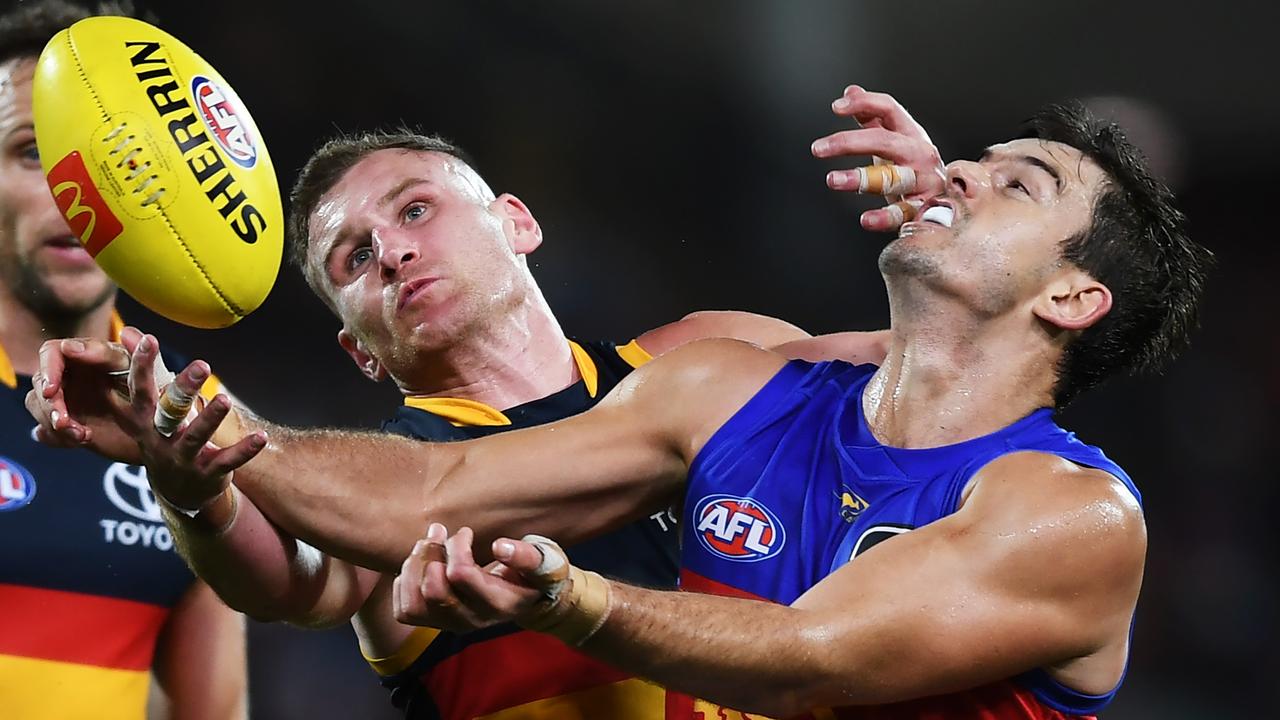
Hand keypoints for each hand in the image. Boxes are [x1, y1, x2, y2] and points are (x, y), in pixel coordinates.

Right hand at [24, 326, 165, 461]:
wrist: (164, 428)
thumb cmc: (156, 390)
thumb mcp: (144, 370)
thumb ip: (123, 353)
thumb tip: (95, 340)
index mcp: (88, 354)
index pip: (52, 352)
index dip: (48, 370)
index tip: (52, 390)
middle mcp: (73, 374)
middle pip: (40, 382)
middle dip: (48, 404)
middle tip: (64, 422)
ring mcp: (67, 399)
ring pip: (38, 406)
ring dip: (53, 422)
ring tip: (82, 436)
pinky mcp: (67, 423)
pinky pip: (46, 430)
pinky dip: (57, 437)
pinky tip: (80, 439)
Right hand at [117, 333, 265, 512]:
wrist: (178, 493)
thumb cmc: (163, 439)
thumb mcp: (148, 412)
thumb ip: (144, 373)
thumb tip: (128, 332)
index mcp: (145, 421)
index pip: (140, 391)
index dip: (141, 366)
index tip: (149, 339)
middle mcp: (161, 439)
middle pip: (169, 412)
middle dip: (183, 390)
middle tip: (202, 365)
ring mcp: (184, 458)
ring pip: (196, 437)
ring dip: (210, 418)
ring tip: (224, 400)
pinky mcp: (208, 473)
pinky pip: (228, 461)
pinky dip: (245, 450)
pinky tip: (261, 437)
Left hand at [392, 524, 544, 632]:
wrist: (526, 598)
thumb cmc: (532, 574)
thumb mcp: (543, 562)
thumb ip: (526, 555)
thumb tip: (499, 546)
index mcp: (497, 603)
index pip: (460, 575)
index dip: (456, 546)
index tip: (466, 532)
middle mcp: (471, 620)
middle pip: (433, 590)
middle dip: (431, 553)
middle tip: (440, 533)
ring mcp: (450, 624)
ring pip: (413, 604)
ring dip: (413, 567)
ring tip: (427, 545)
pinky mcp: (433, 623)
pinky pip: (403, 610)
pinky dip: (405, 583)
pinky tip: (420, 564)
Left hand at [811, 85, 946, 231]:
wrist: (950, 203)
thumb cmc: (914, 168)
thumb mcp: (895, 140)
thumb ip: (872, 118)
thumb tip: (850, 91)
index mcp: (911, 134)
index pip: (889, 109)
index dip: (864, 103)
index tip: (835, 108)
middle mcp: (920, 154)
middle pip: (885, 141)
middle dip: (849, 142)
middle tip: (818, 149)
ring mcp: (924, 182)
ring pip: (893, 177)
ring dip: (860, 178)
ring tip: (833, 179)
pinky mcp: (924, 210)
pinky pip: (903, 213)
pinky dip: (884, 218)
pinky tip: (865, 220)